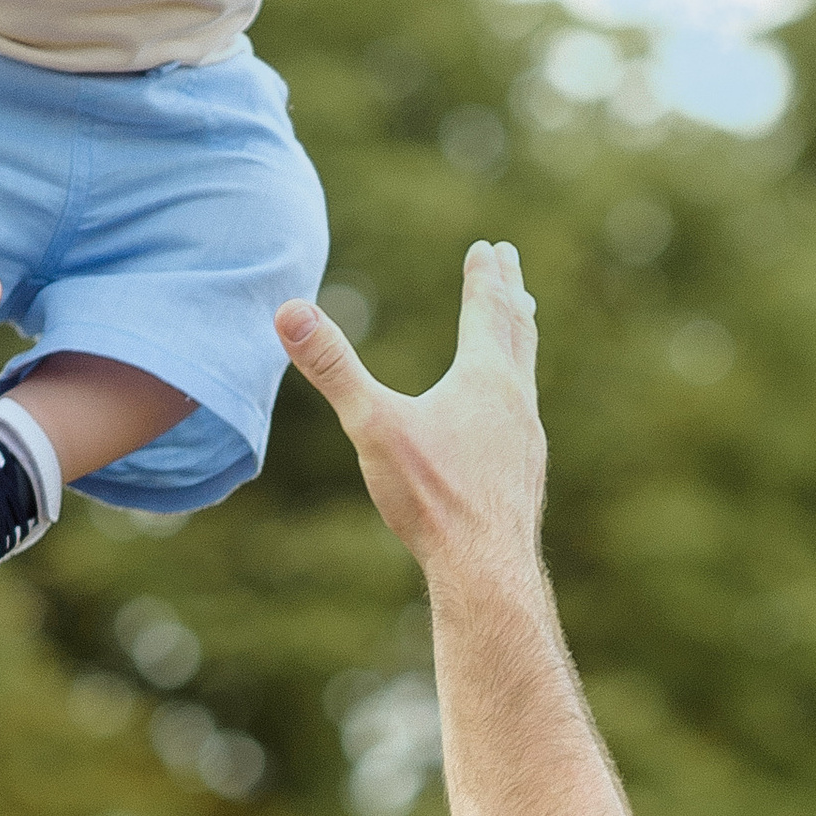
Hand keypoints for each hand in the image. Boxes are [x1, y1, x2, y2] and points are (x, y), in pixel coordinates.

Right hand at [275, 243, 546, 592]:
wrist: (487, 568)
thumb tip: (288, 311)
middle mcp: (515, 400)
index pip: (486, 310)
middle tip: (511, 264)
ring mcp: (527, 438)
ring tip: (519, 323)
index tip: (490, 247)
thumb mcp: (371, 425)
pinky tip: (508, 415)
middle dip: (509, 293)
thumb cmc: (431, 497)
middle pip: (515, 331)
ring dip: (518, 339)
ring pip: (524, 373)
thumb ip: (332, 367)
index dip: (484, 276)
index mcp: (484, 378)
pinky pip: (522, 416)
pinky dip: (515, 392)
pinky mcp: (525, 472)